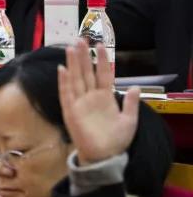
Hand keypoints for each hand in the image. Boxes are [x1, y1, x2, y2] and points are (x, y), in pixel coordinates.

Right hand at [58, 39, 138, 164]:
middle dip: (83, 56)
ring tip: (71, 48)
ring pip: (75, 79)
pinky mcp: (71, 111)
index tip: (100, 45)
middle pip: (86, 72)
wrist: (104, 156)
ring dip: (73, 63)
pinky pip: (66, 94)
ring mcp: (79, 103)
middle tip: (81, 39)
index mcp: (105, 97)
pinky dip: (64, 82)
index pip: (103, 74)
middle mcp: (91, 97)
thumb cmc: (116, 140)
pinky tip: (62, 69)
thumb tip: (134, 87)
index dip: (102, 60)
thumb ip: (130, 103)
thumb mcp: (129, 120)